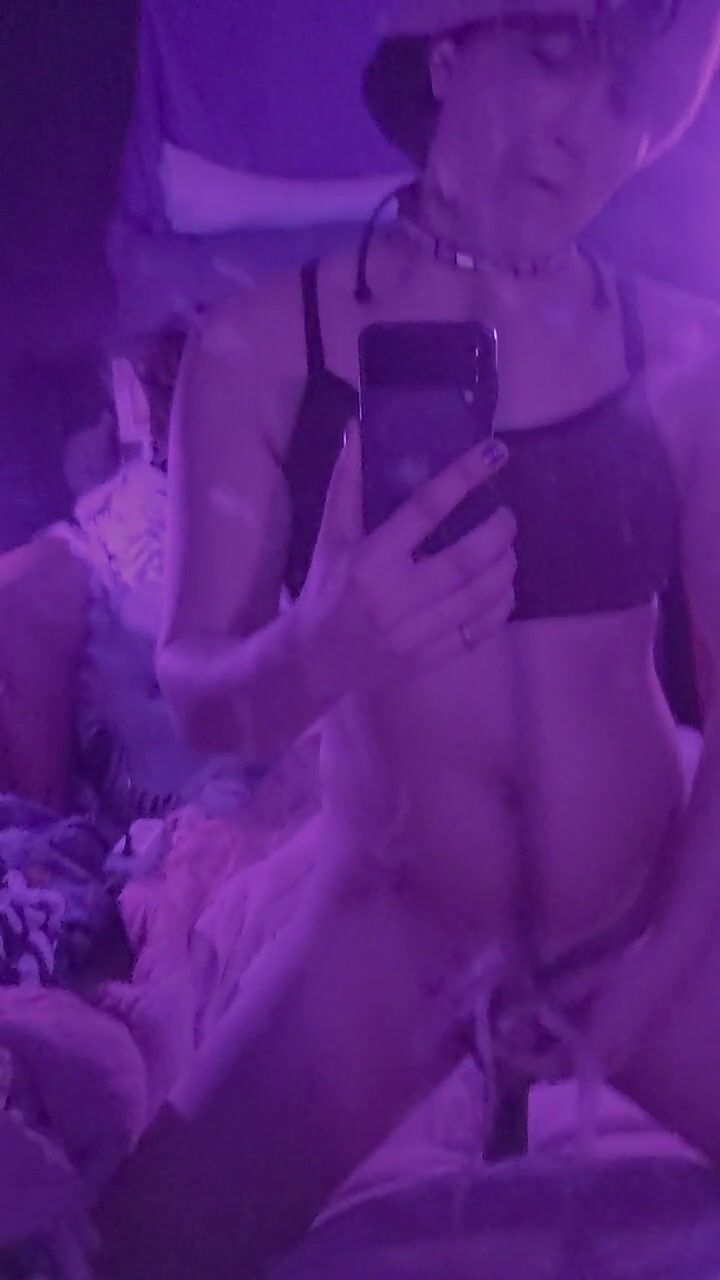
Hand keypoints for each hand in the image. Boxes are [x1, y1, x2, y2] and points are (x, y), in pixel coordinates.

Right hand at [294, 421, 515, 699]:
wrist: (313, 660)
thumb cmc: (325, 589)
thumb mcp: (330, 536)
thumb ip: (346, 483)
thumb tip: (356, 427)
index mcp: (369, 559)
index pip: (423, 510)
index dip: (462, 477)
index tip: (493, 452)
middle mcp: (394, 596)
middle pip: (463, 560)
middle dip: (496, 533)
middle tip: (507, 516)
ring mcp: (413, 633)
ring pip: (476, 597)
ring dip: (503, 567)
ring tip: (508, 548)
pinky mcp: (427, 659)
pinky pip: (477, 632)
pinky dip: (500, 607)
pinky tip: (503, 587)